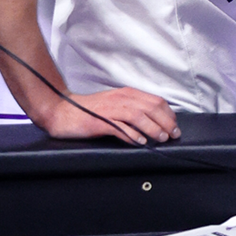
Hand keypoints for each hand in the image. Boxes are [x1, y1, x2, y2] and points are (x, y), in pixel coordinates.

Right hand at [38, 87, 179, 144]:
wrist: (61, 110)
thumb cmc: (89, 110)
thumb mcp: (115, 105)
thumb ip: (132, 109)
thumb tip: (153, 121)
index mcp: (127, 94)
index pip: (156, 101)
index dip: (169, 114)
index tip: (174, 126)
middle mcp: (121, 99)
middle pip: (152, 108)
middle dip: (166, 122)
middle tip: (173, 135)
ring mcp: (110, 109)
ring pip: (139, 116)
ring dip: (153, 128)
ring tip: (161, 138)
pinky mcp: (99, 121)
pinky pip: (120, 127)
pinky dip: (132, 135)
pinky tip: (140, 141)